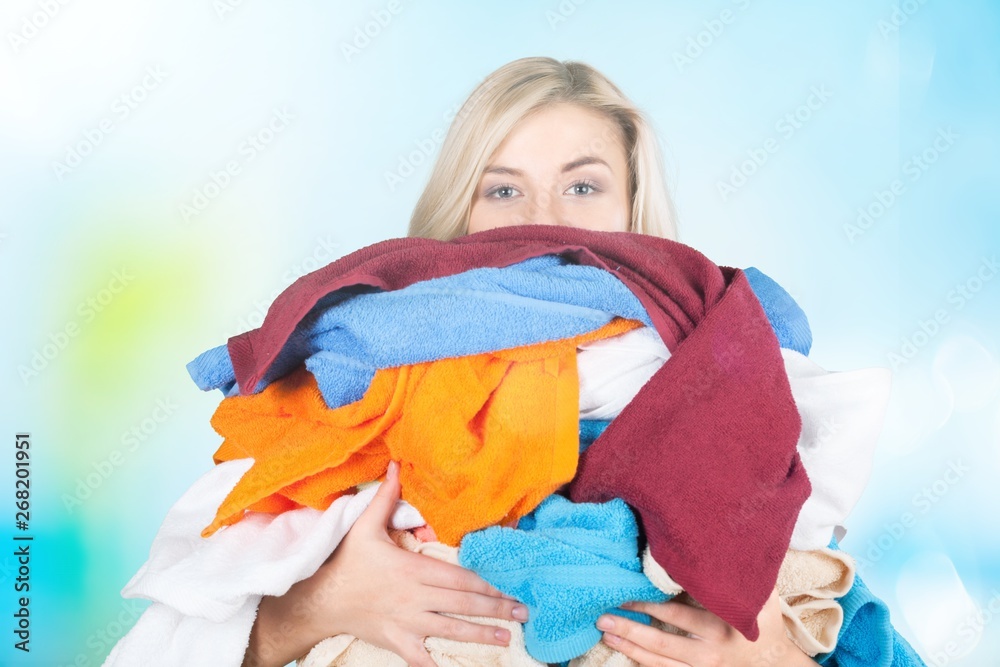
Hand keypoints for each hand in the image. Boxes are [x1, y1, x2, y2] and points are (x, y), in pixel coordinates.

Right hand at [243, 460, 529, 666]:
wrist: (321, 601)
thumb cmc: (347, 563)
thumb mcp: (365, 527)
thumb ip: (386, 498)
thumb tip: (396, 465)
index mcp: (413, 569)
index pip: (458, 577)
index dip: (486, 583)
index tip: (509, 586)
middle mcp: (415, 597)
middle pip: (463, 603)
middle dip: (495, 608)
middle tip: (523, 611)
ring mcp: (407, 622)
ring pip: (451, 629)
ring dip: (482, 634)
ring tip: (508, 636)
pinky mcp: (397, 641)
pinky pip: (423, 657)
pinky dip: (441, 664)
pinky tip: (463, 666)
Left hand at [595, 589, 816, 666]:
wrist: (774, 662)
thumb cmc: (765, 622)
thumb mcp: (762, 596)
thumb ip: (740, 574)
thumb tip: (723, 540)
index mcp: (722, 628)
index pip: (681, 613)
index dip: (653, 604)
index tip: (631, 589)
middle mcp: (710, 653)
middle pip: (664, 640)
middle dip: (633, 626)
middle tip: (604, 613)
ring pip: (659, 660)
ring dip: (630, 645)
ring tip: (605, 629)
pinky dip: (640, 659)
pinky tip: (620, 646)